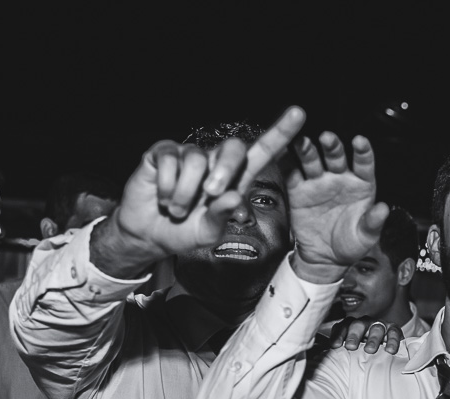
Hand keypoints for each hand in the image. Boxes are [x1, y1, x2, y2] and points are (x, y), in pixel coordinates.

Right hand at [92, 106, 307, 274]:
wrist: (150, 234)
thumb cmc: (186, 232)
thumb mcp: (210, 231)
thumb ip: (223, 215)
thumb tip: (233, 196)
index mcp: (235, 178)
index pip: (262, 152)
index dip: (280, 133)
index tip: (299, 113)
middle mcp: (214, 161)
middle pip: (233, 148)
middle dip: (225, 170)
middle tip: (211, 194)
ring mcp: (188, 154)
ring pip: (196, 161)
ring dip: (185, 193)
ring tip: (178, 209)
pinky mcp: (162, 153)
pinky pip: (169, 161)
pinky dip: (166, 187)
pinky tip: (163, 197)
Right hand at [287, 133, 389, 282]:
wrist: (325, 259)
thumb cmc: (350, 245)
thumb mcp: (365, 237)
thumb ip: (373, 222)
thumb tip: (383, 209)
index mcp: (361, 186)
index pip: (364, 164)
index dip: (362, 152)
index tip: (359, 141)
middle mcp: (339, 179)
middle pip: (336, 157)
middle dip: (332, 146)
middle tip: (327, 138)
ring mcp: (318, 183)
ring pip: (313, 161)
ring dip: (308, 150)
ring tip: (303, 142)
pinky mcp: (299, 191)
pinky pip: (292, 174)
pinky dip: (287, 163)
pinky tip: (283, 153)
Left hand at [327, 316, 403, 353]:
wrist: (379, 352)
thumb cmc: (358, 350)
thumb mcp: (344, 349)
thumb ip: (330, 348)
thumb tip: (312, 350)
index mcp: (349, 326)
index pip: (342, 327)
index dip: (338, 335)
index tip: (335, 346)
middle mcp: (364, 323)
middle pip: (357, 325)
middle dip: (354, 335)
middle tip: (351, 347)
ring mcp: (379, 325)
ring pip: (376, 327)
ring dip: (373, 338)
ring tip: (370, 350)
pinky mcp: (393, 330)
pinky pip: (393, 332)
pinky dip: (392, 340)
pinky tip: (390, 350)